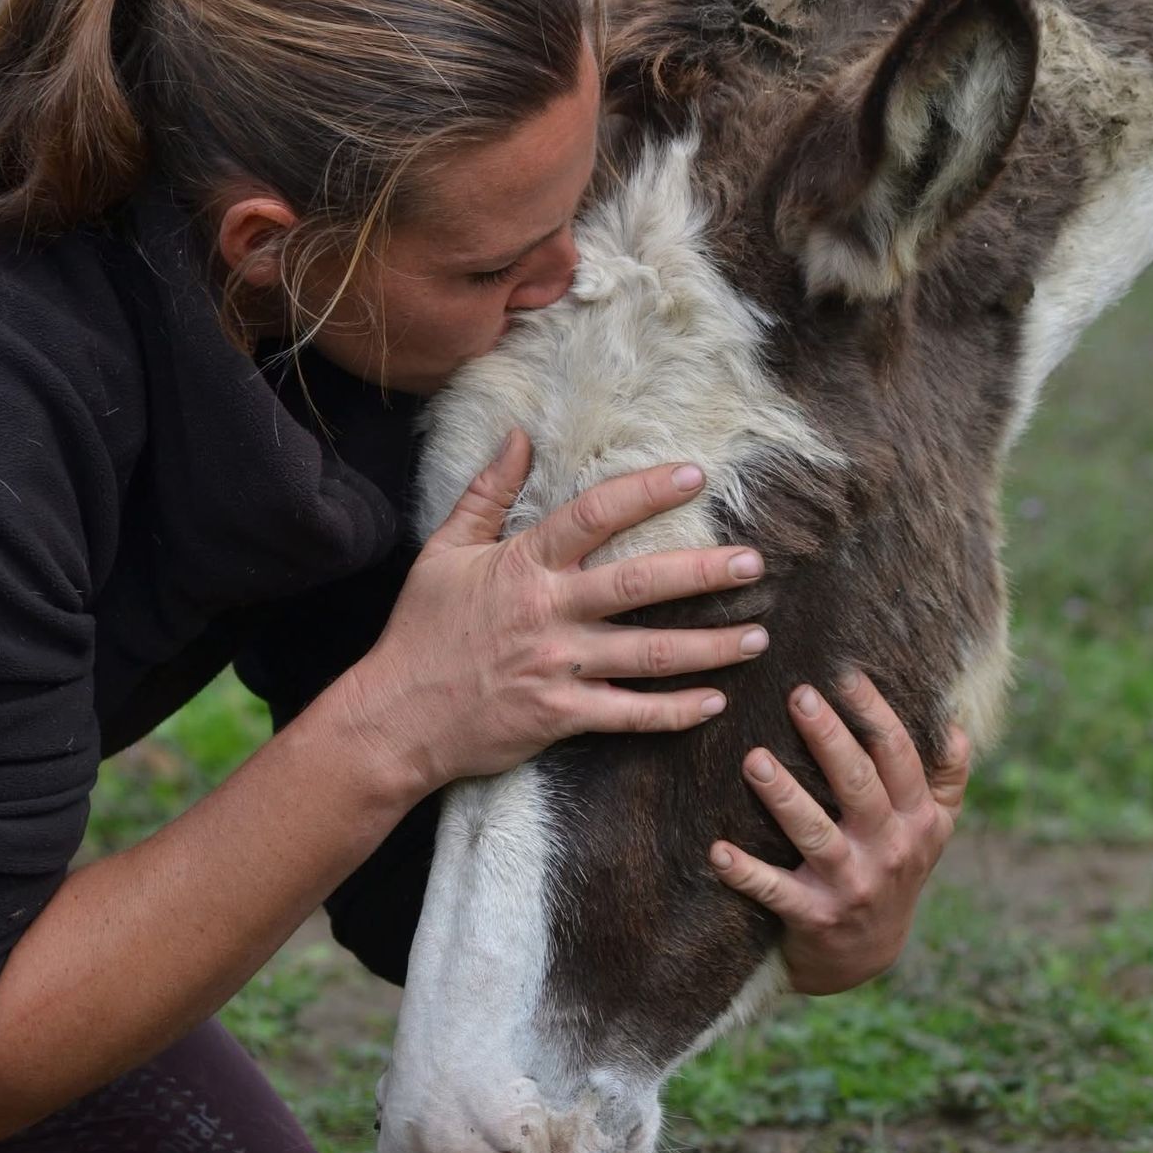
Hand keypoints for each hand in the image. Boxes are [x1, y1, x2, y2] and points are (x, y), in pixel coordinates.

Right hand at [354, 429, 769, 795]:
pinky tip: (715, 701)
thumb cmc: (421, 631)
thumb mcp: (444, 552)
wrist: (394, 718)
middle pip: (639, 584)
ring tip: (759, 635)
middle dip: (703, 573)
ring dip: (710, 646)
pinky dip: (675, 712)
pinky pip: (630, 714)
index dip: (647, 491)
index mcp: (523, 565)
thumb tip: (518, 435)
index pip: (594, 515)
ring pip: (649, 655)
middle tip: (753, 564)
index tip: (695, 475)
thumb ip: (487, 493)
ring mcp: (558, 667)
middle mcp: (548, 612)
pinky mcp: (561, 716)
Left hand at [709, 670, 969, 994]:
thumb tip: (952, 721)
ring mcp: (852, 885)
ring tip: (753, 761)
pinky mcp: (815, 917)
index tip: (845, 674)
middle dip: (828, 738)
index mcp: (919, 819)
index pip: (899, 756)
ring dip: (784, 797)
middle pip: (859, 785)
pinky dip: (745, 873)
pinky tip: (717, 850)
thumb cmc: (893, 867)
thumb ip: (947, 777)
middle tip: (797, 695)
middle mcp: (890, 849)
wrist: (866, 954)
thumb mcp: (932, 828)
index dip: (875, 714)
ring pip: (816, 834)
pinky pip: (775, 891)